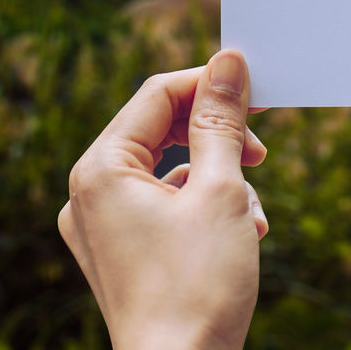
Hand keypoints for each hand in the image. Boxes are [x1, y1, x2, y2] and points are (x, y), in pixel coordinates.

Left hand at [58, 51, 268, 349]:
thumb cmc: (196, 286)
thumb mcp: (220, 189)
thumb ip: (221, 120)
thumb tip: (228, 63)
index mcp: (100, 171)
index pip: (158, 95)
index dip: (211, 84)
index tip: (259, 90)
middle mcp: (89, 195)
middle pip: (161, 131)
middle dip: (218, 138)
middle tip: (261, 154)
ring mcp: (102, 228)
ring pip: (169, 170)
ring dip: (220, 179)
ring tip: (251, 216)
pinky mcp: (121, 254)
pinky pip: (165, 206)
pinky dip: (204, 209)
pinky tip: (240, 234)